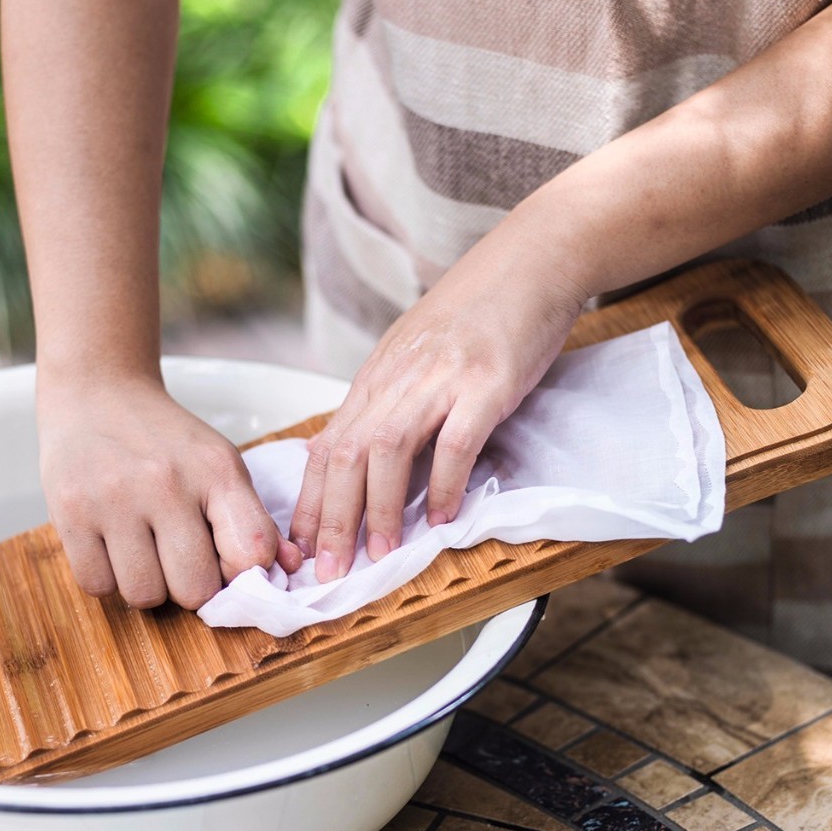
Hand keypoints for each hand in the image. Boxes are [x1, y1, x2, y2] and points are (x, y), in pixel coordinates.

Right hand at [38, 371, 301, 607]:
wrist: (98, 392)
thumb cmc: (167, 441)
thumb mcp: (220, 465)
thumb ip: (254, 520)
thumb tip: (293, 569)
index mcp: (216, 470)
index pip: (251, 553)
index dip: (243, 577)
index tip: (226, 567)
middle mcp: (165, 483)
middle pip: (193, 589)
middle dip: (189, 585)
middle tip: (177, 558)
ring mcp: (113, 498)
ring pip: (143, 594)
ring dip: (146, 584)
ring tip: (142, 549)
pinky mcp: (68, 510)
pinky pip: (97, 584)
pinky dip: (106, 577)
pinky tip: (110, 545)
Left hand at [289, 203, 588, 580]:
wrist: (533, 258)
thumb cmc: (480, 310)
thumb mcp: (416, 354)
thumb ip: (387, 403)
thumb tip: (353, 454)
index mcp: (378, 378)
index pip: (326, 446)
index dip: (308, 502)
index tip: (298, 549)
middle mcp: (398, 379)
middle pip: (345, 454)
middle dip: (329, 520)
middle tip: (325, 573)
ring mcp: (441, 379)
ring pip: (387, 450)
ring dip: (378, 510)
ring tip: (378, 556)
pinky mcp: (486, 383)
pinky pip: (455, 441)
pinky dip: (443, 484)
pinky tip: (440, 519)